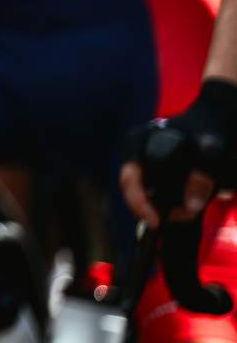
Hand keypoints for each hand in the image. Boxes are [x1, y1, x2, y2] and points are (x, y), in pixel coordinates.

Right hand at [122, 78, 236, 225]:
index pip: (129, 179)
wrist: (213, 121)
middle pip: (134, 191)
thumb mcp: (211, 148)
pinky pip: (152, 195)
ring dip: (163, 209)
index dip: (140, 203)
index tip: (157, 221)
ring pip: (144, 196)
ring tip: (188, 213)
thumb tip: (189, 207)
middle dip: (155, 210)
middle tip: (184, 217)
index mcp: (136, 142)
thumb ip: (202, 174)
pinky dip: (166, 204)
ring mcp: (140, 165)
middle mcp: (132, 154)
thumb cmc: (208, 130)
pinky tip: (184, 206)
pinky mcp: (151, 174)